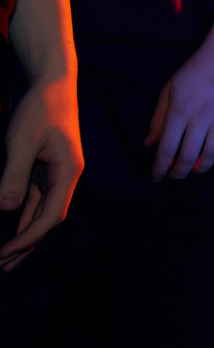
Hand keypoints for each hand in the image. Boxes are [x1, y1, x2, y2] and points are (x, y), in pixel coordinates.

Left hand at [0, 73, 81, 270]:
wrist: (52, 83)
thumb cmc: (41, 108)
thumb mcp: (23, 140)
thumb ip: (15, 174)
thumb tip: (7, 208)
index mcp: (68, 171)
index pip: (51, 214)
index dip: (29, 237)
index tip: (4, 253)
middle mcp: (66, 176)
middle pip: (49, 218)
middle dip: (28, 244)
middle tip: (3, 268)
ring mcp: (56, 173)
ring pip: (42, 211)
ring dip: (25, 234)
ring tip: (6, 258)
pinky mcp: (45, 168)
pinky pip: (35, 198)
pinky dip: (24, 216)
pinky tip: (12, 229)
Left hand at [145, 44, 213, 180]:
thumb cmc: (196, 69)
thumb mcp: (170, 89)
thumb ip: (158, 117)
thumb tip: (149, 144)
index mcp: (180, 111)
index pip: (166, 149)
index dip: (159, 168)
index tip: (156, 177)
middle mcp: (200, 117)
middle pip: (188, 157)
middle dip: (179, 173)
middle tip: (175, 177)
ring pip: (212, 154)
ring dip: (202, 168)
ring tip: (197, 169)